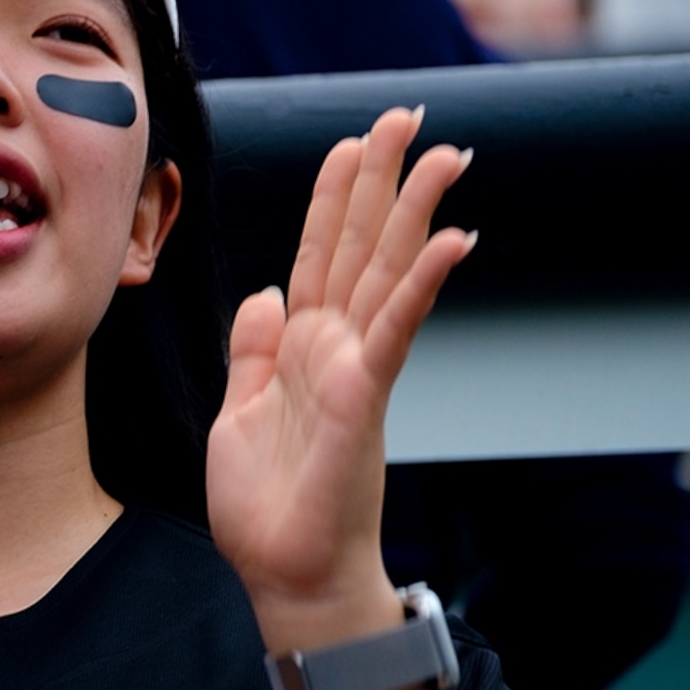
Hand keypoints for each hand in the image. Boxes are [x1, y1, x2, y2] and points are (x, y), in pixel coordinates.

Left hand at [206, 109, 472, 645]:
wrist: (286, 574)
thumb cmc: (267, 506)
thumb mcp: (237, 411)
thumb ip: (252, 350)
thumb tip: (264, 292)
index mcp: (301, 346)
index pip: (320, 253)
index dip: (335, 196)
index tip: (354, 141)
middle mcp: (336, 347)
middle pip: (362, 246)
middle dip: (383, 179)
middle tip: (410, 115)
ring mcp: (356, 369)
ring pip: (387, 272)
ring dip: (417, 211)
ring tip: (449, 153)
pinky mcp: (363, 398)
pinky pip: (395, 330)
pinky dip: (420, 284)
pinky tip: (453, 240)